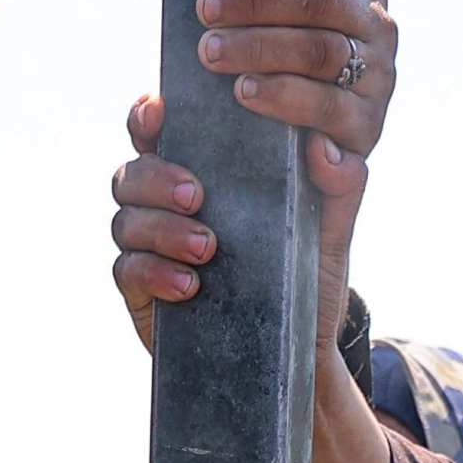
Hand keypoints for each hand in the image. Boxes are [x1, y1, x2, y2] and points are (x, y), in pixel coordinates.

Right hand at [107, 0, 396, 357]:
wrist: (300, 350)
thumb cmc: (307, 278)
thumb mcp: (329, 229)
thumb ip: (337, 185)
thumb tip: (325, 145)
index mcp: (203, 174)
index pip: (159, 132)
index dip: (146, 117)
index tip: (158, 113)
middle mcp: (167, 206)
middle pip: (132, 173)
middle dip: (157, 178)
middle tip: (197, 196)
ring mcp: (151, 250)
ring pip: (125, 220)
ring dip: (161, 228)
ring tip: (206, 248)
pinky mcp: (145, 295)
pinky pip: (127, 272)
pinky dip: (153, 273)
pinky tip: (188, 285)